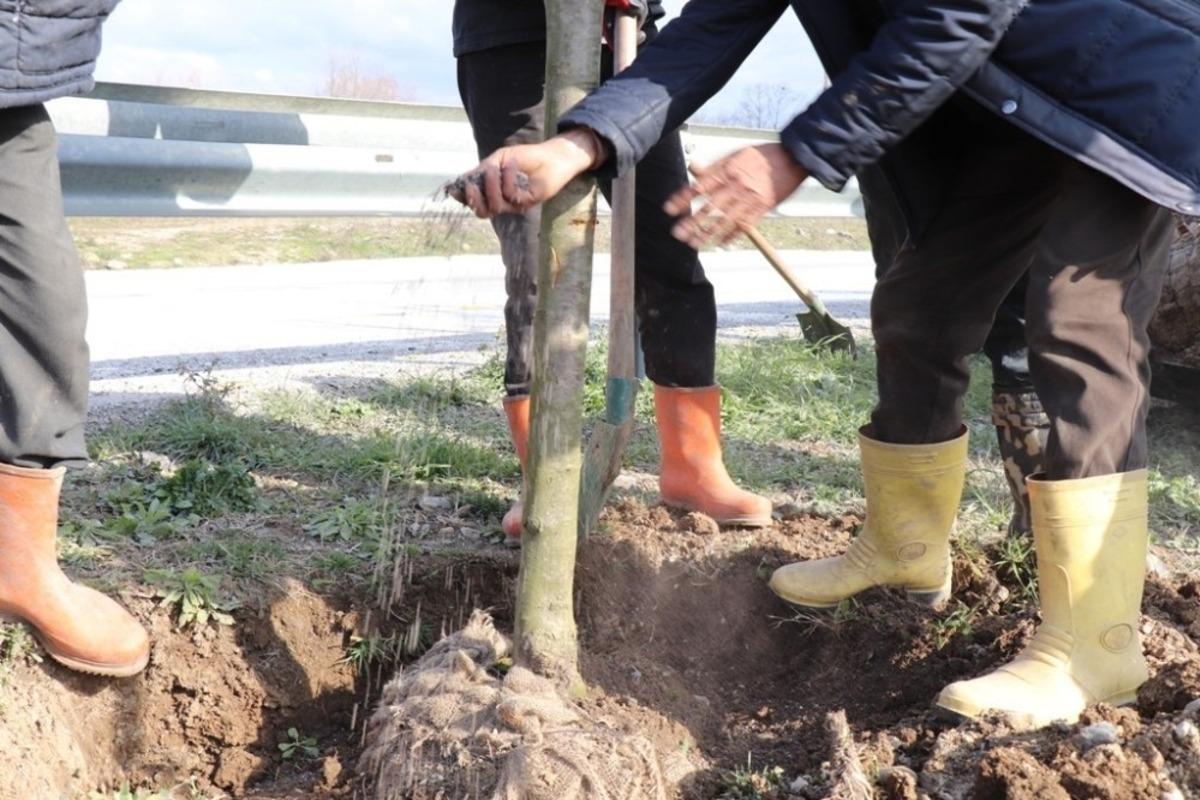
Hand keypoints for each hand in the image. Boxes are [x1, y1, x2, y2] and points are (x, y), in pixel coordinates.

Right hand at [448, 129, 603, 217]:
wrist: (551, 156)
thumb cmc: (525, 157)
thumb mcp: (498, 159)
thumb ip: (480, 171)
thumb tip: (461, 181)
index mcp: (493, 191)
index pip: (474, 202)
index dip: (464, 197)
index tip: (458, 187)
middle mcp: (502, 201)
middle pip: (481, 212)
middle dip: (474, 198)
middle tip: (475, 184)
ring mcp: (514, 204)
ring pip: (493, 207)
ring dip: (491, 185)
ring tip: (497, 168)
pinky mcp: (526, 203)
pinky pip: (509, 196)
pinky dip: (508, 177)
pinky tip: (514, 164)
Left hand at [664, 144, 807, 247]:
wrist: (793, 159)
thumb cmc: (763, 155)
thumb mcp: (735, 154)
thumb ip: (714, 166)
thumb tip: (694, 169)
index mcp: (728, 171)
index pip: (700, 187)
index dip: (682, 199)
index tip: (669, 209)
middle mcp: (736, 186)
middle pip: (709, 207)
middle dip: (691, 222)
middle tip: (677, 233)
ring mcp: (750, 199)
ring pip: (725, 220)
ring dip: (708, 233)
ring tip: (694, 243)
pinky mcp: (762, 209)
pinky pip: (744, 226)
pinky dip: (731, 236)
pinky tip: (720, 244)